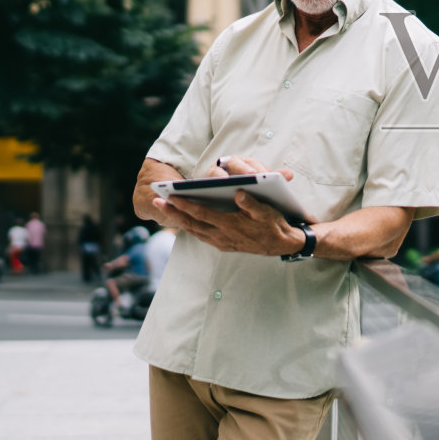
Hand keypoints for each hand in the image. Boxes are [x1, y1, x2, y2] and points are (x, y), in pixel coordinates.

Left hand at [151, 157, 304, 256]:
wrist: (283, 244)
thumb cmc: (274, 224)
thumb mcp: (267, 211)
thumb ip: (252, 203)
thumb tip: (238, 193)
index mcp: (230, 225)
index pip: (202, 214)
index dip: (185, 205)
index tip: (170, 197)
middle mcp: (222, 236)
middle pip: (192, 224)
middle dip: (173, 212)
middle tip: (156, 202)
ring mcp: (222, 242)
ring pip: (194, 231)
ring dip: (178, 220)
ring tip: (165, 209)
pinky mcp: (224, 246)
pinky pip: (202, 236)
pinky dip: (190, 228)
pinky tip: (183, 220)